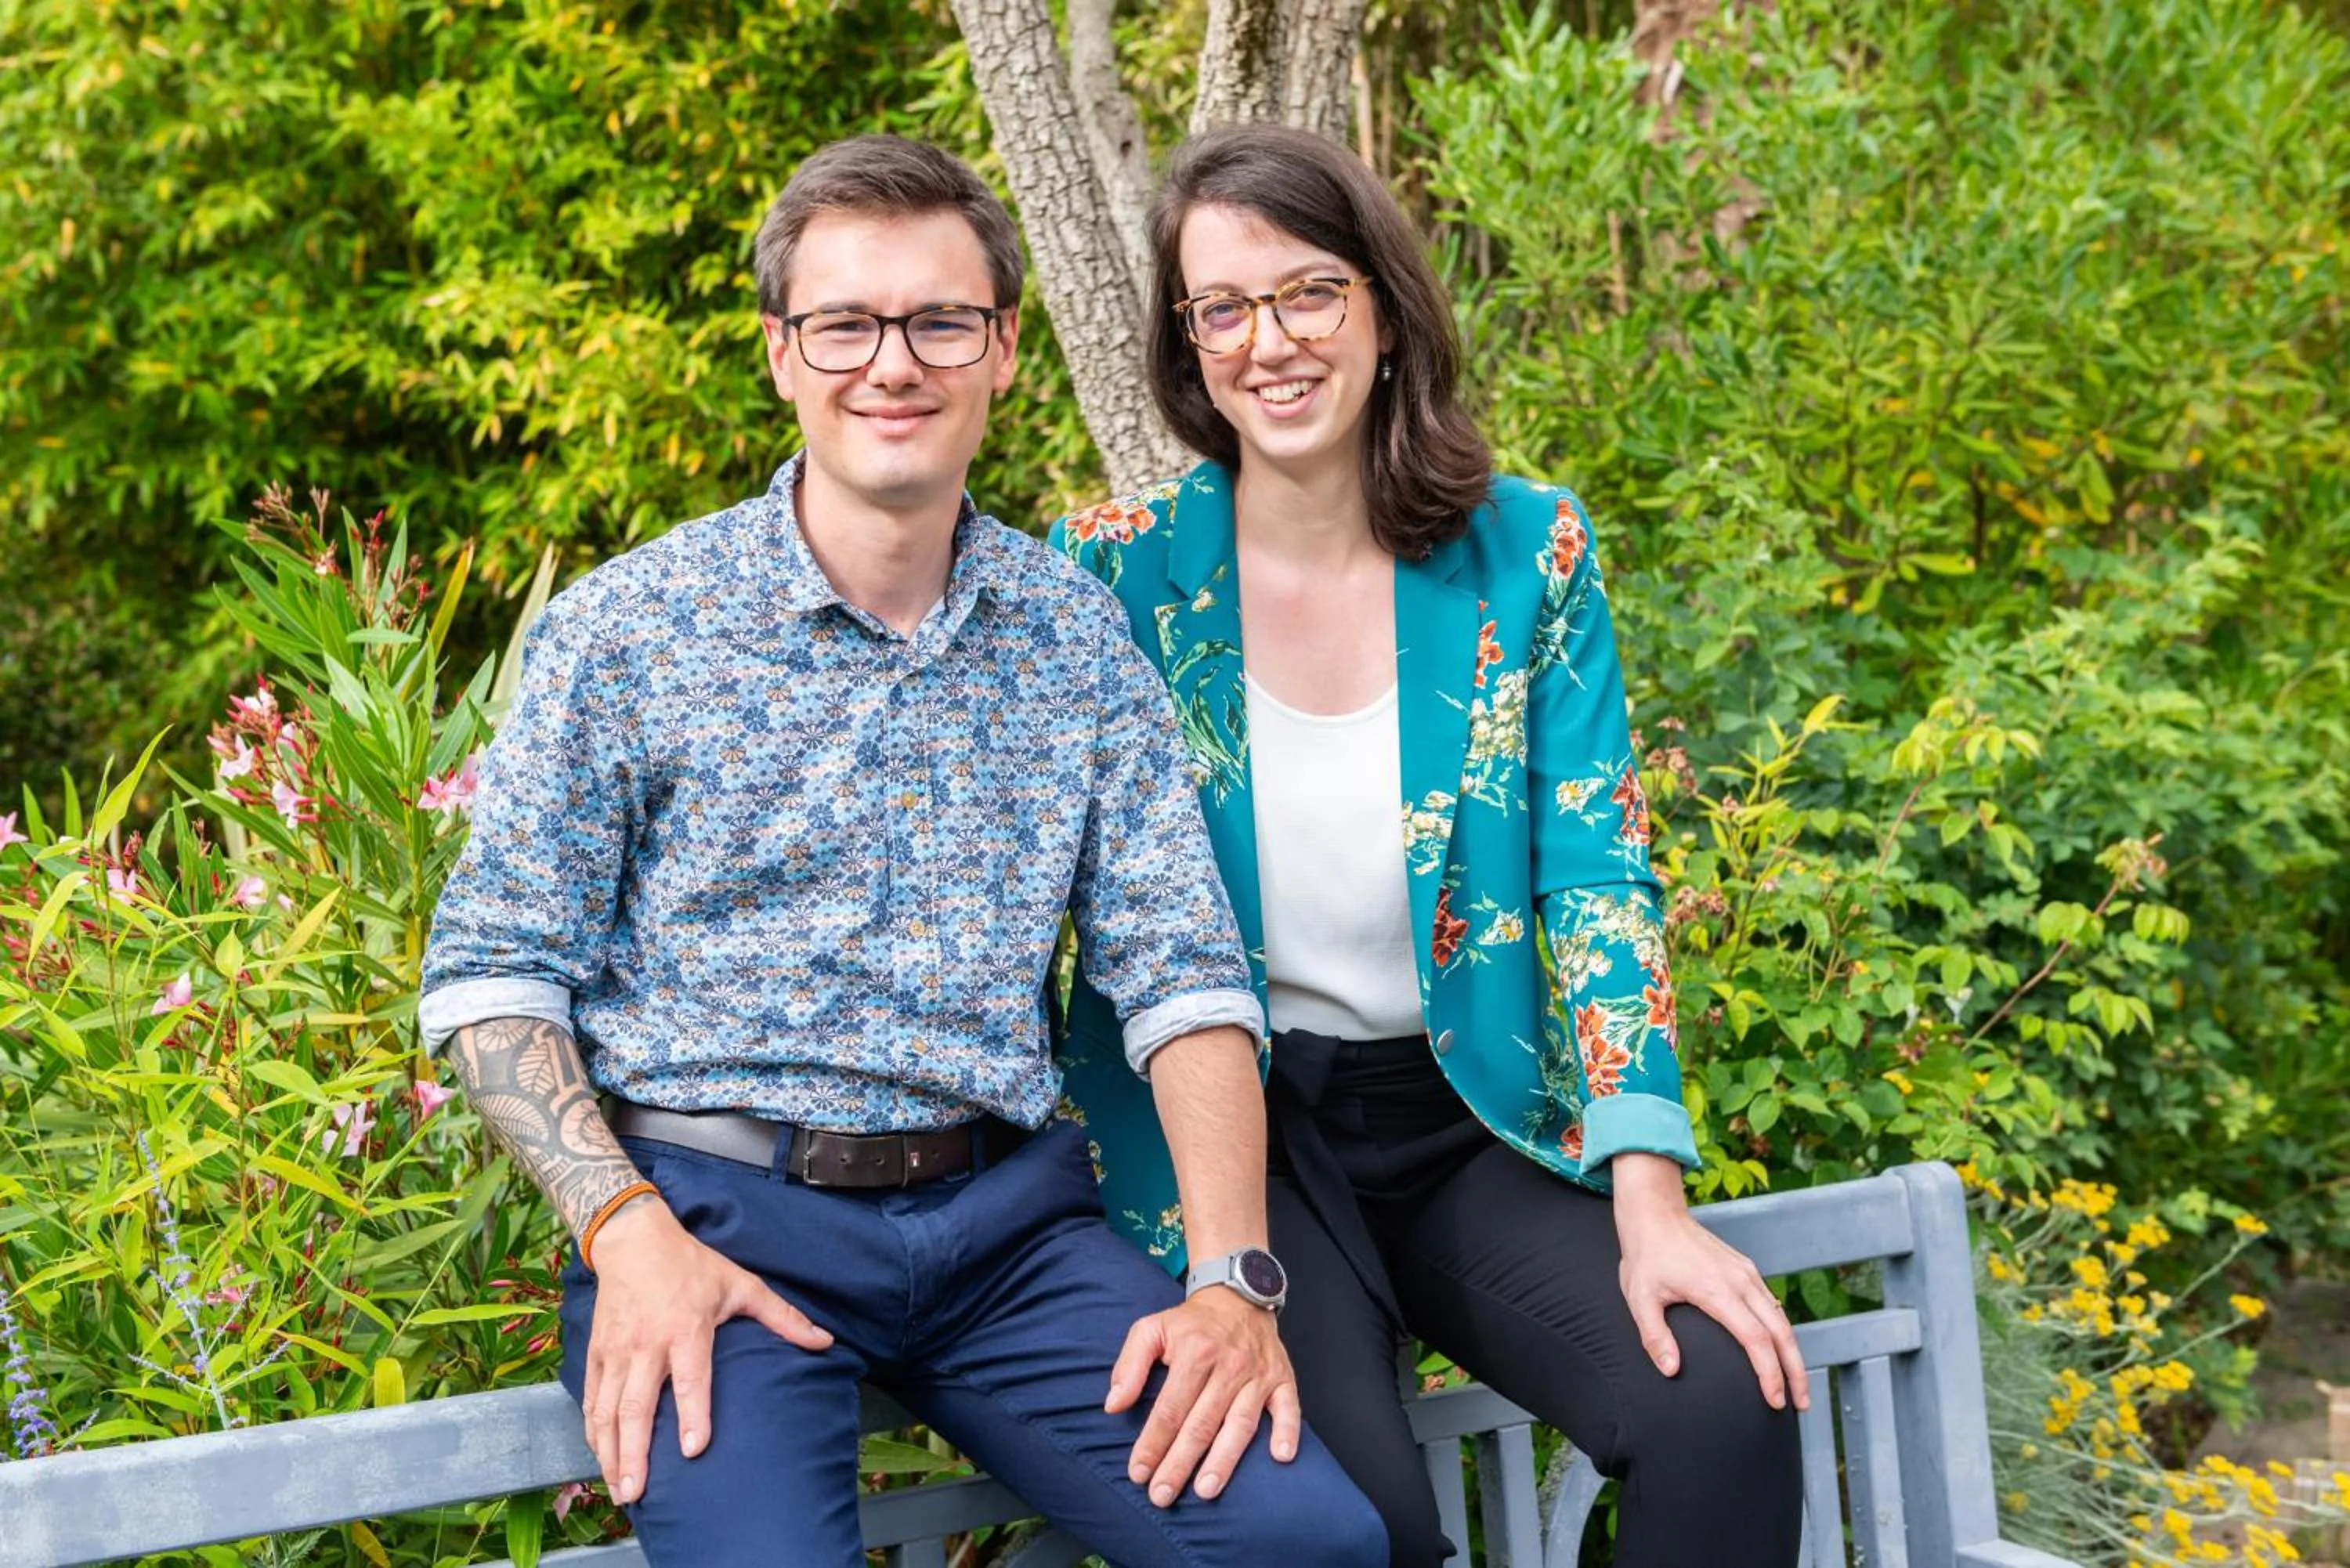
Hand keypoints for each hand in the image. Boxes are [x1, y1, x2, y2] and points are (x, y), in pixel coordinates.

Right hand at [579, 1196, 834, 1504]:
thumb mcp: (741, 1284)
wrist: (633, 1239)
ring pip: (607, 1410)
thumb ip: (782, 1316)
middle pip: (637, 1406)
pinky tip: (600, 1457)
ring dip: (609, 1452)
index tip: (693, 1451)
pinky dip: (593, 1431)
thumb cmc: (692, 1265)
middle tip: (636, 1493)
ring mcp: (617, 1351)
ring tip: (618, 1489)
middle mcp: (647, 1345)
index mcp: (687, 1330)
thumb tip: (824, 1341)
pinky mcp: (597, 1352)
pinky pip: (591, 1398)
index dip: (693, 1415)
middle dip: (634, 1453)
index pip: (691, 1379)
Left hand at [1106, 1288, 1301, 1505]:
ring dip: (1224, 1460)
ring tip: (1206, 1491)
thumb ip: (1129, 1365)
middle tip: (1162, 1495)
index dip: (1152, 1443)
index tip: (1138, 1473)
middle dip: (1179, 1463)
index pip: (1170, 1408)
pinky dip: (1288, 1431)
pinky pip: (1288, 1408)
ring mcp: (1258, 1374)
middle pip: (1201, 1424)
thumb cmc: (1191, 1323)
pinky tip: (1281, 1457)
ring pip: (1240, 1424)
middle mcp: (1229, 1365)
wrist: (1239, 1295)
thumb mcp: (1151, 1328)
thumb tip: (1113, 1404)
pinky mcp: (1282, 1378)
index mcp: (1195, 1353)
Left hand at [1617, 1204, 1809, 1412]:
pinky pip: (1773, 1304)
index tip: (1775, 1400)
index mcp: (1718, 1291)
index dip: (1770, 1373)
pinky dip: (1783, 1331)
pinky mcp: (1746, 1269)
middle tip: (1801, 1404)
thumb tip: (1671, 1369)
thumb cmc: (1647, 1255)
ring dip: (1793, 1353)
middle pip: (1782, 1332)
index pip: (1756, 1339)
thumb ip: (1654, 1336)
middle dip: (1796, 1371)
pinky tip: (1782, 1350)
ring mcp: (1747, 1274)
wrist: (1656, 1213)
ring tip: (1797, 1384)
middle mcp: (1741, 1282)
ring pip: (1782, 1318)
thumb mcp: (1640, 1297)